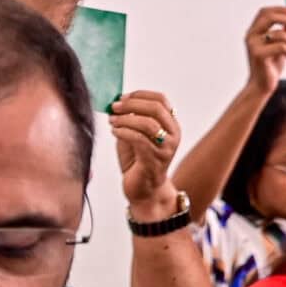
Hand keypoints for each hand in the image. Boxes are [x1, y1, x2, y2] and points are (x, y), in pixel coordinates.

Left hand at [110, 90, 183, 207]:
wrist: (144, 191)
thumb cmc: (138, 162)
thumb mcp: (135, 135)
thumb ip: (131, 119)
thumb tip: (117, 103)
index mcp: (171, 125)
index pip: (161, 100)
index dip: (140, 95)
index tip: (122, 97)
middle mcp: (173, 135)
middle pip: (156, 108)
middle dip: (132, 104)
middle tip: (115, 107)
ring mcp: (166, 149)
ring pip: (148, 123)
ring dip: (125, 119)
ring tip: (112, 121)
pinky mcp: (154, 161)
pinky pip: (139, 140)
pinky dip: (124, 132)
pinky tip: (114, 132)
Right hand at [245, 6, 285, 93]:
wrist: (262, 85)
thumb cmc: (270, 65)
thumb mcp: (280, 46)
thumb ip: (284, 33)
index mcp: (253, 32)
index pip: (264, 12)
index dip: (279, 9)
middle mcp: (250, 36)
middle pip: (269, 17)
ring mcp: (253, 45)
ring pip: (279, 33)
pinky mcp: (258, 55)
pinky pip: (281, 46)